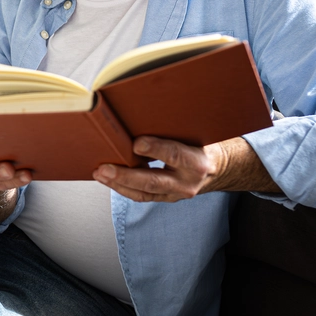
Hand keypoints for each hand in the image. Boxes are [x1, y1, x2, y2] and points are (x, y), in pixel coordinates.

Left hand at [93, 136, 224, 202]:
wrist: (215, 169)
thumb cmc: (199, 145)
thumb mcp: (193, 135)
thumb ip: (172, 131)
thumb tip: (141, 117)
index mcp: (196, 162)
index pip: (175, 155)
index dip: (155, 149)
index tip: (136, 143)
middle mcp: (187, 182)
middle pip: (153, 181)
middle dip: (125, 175)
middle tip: (105, 168)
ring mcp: (175, 194)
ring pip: (143, 193)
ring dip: (118, 184)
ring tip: (100, 174)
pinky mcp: (165, 198)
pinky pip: (142, 196)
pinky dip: (123, 188)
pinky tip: (108, 179)